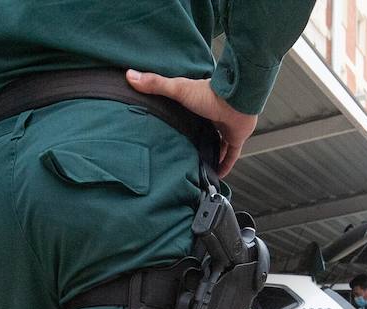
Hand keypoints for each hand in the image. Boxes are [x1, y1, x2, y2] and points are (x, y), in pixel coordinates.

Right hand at [126, 70, 257, 176]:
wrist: (237, 100)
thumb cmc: (209, 94)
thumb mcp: (178, 89)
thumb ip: (156, 84)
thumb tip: (129, 75)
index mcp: (200, 103)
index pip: (190, 111)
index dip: (183, 119)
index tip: (173, 128)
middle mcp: (214, 116)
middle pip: (204, 129)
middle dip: (197, 139)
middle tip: (185, 152)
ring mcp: (226, 127)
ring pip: (219, 143)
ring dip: (212, 153)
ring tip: (200, 167)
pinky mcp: (236, 137)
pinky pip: (231, 154)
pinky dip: (225, 164)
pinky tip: (218, 174)